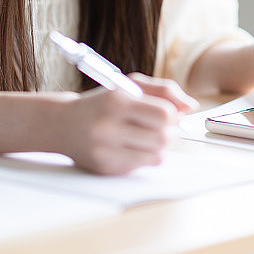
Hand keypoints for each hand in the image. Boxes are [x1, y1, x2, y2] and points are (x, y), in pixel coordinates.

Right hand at [60, 74, 197, 174]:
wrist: (62, 124)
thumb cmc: (102, 104)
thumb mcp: (129, 86)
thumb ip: (163, 91)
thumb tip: (191, 106)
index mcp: (116, 100)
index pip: (163, 114)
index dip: (173, 115)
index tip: (167, 114)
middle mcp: (108, 125)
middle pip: (162, 137)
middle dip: (170, 133)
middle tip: (163, 128)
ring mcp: (105, 149)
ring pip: (157, 154)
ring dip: (161, 146)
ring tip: (151, 137)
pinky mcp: (106, 167)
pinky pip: (143, 166)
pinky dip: (148, 157)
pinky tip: (138, 148)